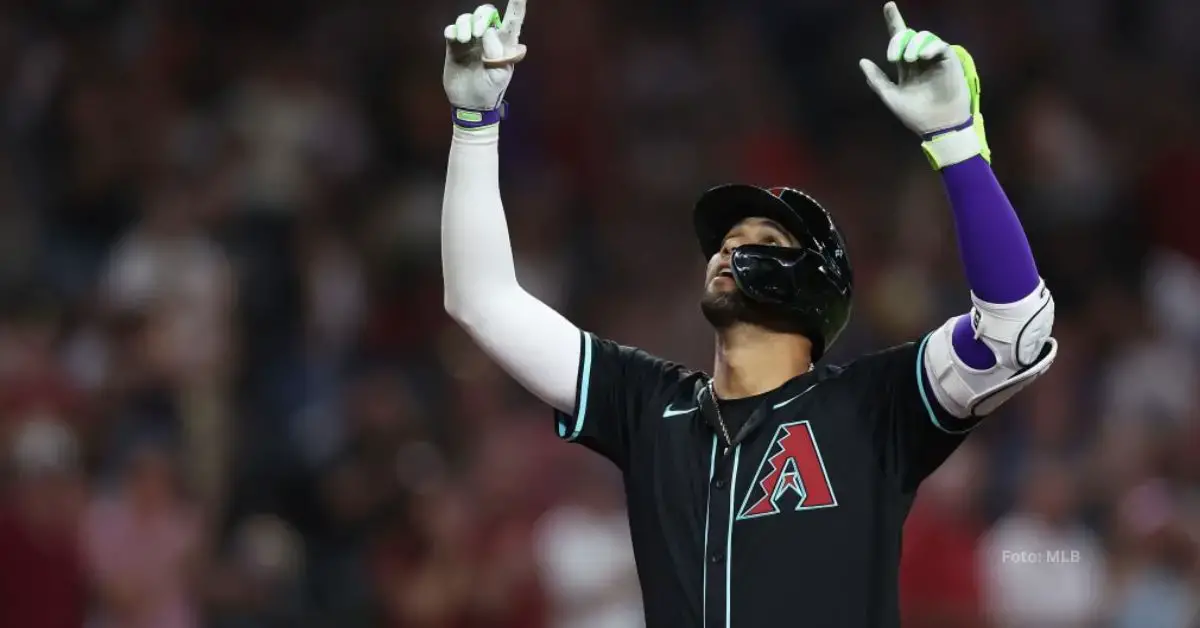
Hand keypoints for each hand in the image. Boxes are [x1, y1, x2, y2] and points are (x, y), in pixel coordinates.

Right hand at [443, 1, 526, 116]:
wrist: (470, 105)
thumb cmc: (490, 90)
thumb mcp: (499, 75)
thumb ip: (498, 53)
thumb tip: (490, 32)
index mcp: (504, 44)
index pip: (512, 21)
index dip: (516, 5)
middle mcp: (487, 38)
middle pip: (485, 12)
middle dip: (482, 16)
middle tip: (478, 32)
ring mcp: (470, 41)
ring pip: (467, 18)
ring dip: (466, 24)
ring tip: (465, 39)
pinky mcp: (454, 46)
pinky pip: (452, 30)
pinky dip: (452, 29)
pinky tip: (453, 37)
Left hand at [858, 2, 989, 166]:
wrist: (937, 127)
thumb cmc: (915, 115)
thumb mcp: (891, 97)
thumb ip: (877, 80)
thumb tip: (862, 61)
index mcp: (905, 66)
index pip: (899, 39)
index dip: (894, 21)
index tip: (889, 5)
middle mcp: (919, 59)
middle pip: (909, 35)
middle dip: (898, 40)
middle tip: (893, 57)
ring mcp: (934, 59)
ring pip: (923, 37)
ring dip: (912, 44)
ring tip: (908, 60)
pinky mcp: (948, 61)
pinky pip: (939, 45)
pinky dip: (929, 46)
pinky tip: (922, 56)